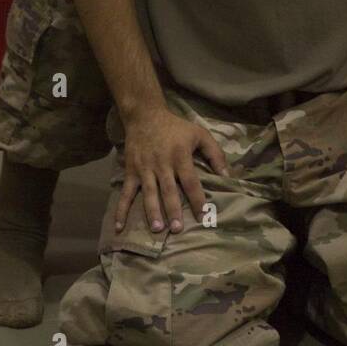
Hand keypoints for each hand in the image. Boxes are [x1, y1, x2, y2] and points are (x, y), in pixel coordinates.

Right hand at [115, 108, 228, 235]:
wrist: (145, 116)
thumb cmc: (176, 128)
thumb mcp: (199, 134)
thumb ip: (215, 153)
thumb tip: (227, 175)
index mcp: (180, 156)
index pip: (190, 181)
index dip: (196, 199)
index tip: (202, 216)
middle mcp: (162, 164)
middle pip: (168, 190)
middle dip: (173, 210)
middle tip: (177, 229)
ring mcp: (145, 169)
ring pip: (149, 193)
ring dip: (152, 212)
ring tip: (157, 229)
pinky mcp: (131, 171)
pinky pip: (126, 192)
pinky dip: (121, 210)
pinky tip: (120, 227)